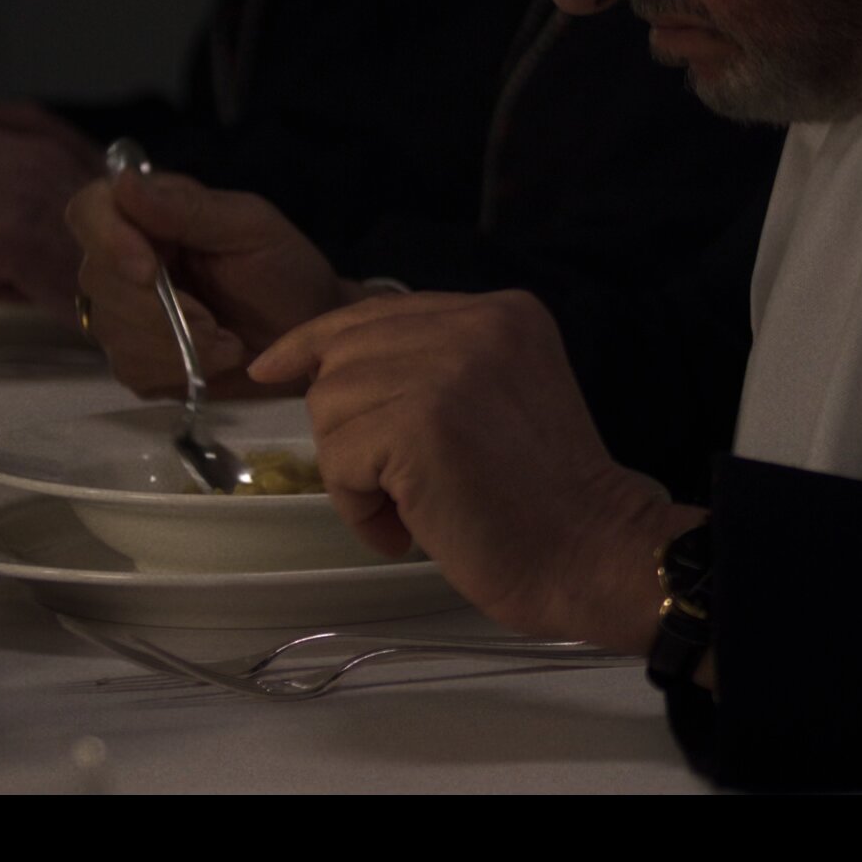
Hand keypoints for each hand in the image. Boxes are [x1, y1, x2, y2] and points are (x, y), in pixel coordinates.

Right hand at [61, 168, 348, 397]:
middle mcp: (123, 259)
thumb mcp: (251, 229)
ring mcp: (122, 312)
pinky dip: (178, 369)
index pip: (89, 211)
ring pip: (110, 330)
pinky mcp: (134, 358)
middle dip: (161, 310)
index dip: (107, 240)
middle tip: (217, 321)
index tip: (148, 271)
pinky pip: (130, 369)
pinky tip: (213, 359)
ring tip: (227, 340)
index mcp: (149, 214)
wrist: (307, 335)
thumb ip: (188, 210)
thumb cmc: (286, 270)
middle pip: (96, 280)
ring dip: (177, 344)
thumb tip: (123, 183)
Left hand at [250, 291, 700, 650]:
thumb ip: (437, 364)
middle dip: (349, 428)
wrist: (588, 550)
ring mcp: (446, 368)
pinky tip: (406, 529)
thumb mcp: (500, 393)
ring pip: (331, 409)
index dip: (316, 341)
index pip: (378, 310)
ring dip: (354, 473)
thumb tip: (328, 369)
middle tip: (400, 483)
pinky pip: (338, 460)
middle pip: (343, 358)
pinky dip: (359, 507)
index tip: (273, 368)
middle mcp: (475, 323)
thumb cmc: (546, 496)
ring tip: (412, 508)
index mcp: (502, 311)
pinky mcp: (417, 422)